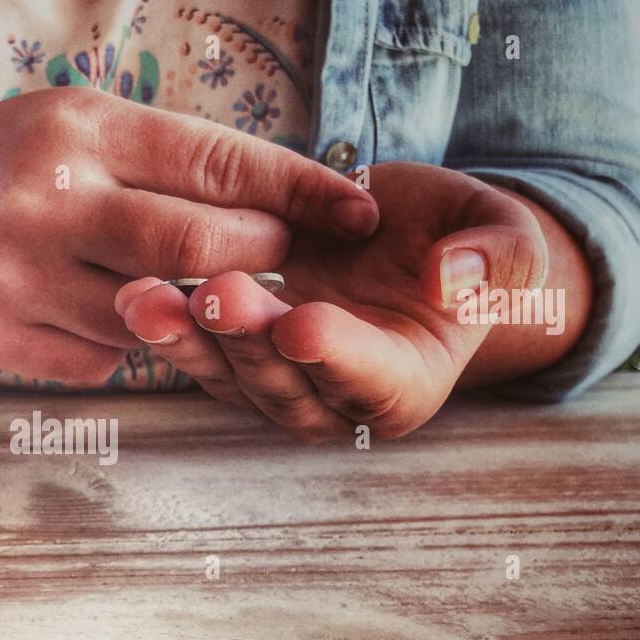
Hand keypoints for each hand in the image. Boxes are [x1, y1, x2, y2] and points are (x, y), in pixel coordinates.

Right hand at [0, 87, 378, 384]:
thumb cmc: (17, 162)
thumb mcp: (84, 124)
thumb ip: (171, 159)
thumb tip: (291, 202)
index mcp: (77, 131)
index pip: (213, 164)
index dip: (298, 190)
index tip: (359, 210)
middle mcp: (43, 201)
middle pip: (190, 247)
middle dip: (255, 255)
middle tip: (275, 257)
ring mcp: (14, 276)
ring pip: (151, 317)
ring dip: (188, 309)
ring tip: (187, 285)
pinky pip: (102, 360)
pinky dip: (124, 343)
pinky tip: (104, 310)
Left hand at [115, 162, 548, 438]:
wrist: (404, 239)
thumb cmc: (461, 241)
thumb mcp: (504, 236)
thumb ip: (496, 258)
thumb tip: (454, 278)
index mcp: (409, 384)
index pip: (372, 381)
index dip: (338, 357)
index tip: (304, 324)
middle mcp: (338, 403)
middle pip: (288, 386)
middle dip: (251, 343)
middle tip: (217, 294)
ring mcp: (282, 386)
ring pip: (231, 376)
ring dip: (189, 342)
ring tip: (149, 299)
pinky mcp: (238, 360)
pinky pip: (201, 352)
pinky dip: (168, 327)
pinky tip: (135, 293)